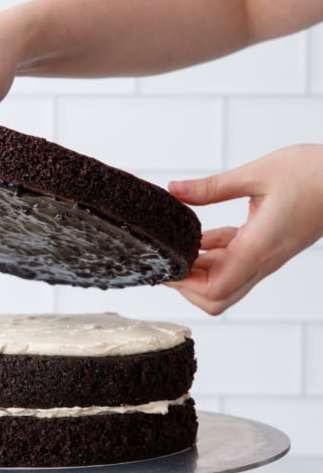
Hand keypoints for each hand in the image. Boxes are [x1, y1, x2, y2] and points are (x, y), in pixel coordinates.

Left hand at [168, 145, 322, 313]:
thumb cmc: (315, 175)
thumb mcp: (258, 173)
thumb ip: (212, 187)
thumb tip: (175, 190)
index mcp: (258, 249)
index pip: (214, 290)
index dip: (184, 285)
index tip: (165, 265)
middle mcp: (262, 261)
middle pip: (217, 298)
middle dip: (187, 286)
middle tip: (168, 259)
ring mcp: (265, 258)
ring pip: (224, 283)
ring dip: (198, 270)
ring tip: (178, 244)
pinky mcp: (267, 248)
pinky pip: (233, 263)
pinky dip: (212, 255)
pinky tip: (200, 235)